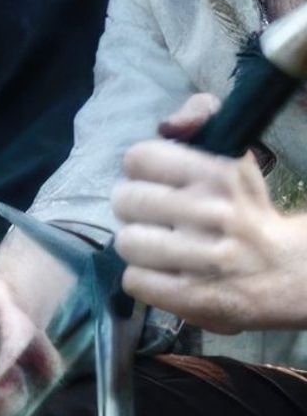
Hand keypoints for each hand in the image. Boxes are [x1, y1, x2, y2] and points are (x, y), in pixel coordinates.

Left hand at [113, 111, 306, 332]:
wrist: (290, 272)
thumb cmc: (248, 208)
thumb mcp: (233, 154)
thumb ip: (200, 116)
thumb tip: (168, 124)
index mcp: (218, 174)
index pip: (139, 158)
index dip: (141, 170)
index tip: (156, 181)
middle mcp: (210, 213)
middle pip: (125, 201)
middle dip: (135, 208)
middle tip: (156, 217)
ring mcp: (202, 260)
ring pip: (126, 242)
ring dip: (138, 245)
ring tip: (160, 247)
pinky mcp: (193, 299)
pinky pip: (133, 280)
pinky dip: (143, 278)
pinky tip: (165, 274)